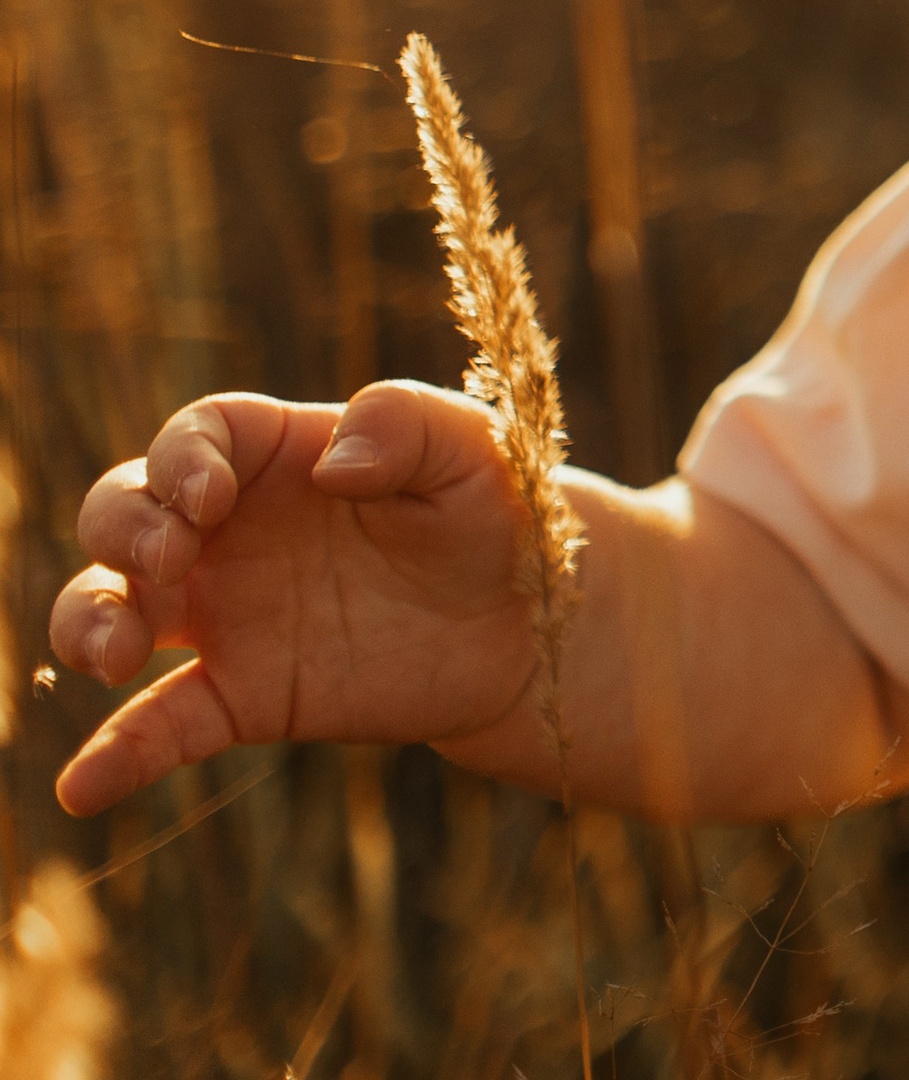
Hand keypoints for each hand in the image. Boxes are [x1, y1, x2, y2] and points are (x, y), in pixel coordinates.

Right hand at [50, 383, 545, 815]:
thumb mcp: (473, 447)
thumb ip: (406, 424)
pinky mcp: (243, 696)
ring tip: (116, 655)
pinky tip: (86, 786)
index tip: (210, 497)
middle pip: (125, 511)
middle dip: (120, 528)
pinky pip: (159, 726)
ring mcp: (228, 615)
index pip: (196, 437)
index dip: (181, 460)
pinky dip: (116, 755)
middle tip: (168, 559)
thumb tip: (334, 464)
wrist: (521, 623)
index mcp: (282, 455)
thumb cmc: (492, 513)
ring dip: (88, 623)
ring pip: (112, 609)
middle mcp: (233, 531)